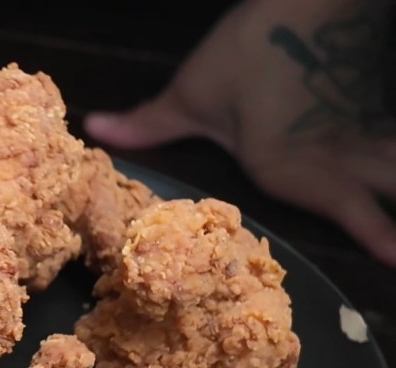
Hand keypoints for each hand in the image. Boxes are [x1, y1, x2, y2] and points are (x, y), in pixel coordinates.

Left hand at [83, 0, 395, 266]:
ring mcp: (354, 126)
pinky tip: (394, 165)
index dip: (374, 233)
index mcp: (286, 163)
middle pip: (375, 189)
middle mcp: (328, 154)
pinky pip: (386, 138)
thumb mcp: (193, 90)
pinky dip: (393, 152)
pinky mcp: (367, 101)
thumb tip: (92, 128)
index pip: (329, 205)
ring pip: (390, 163)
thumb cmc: (252, 45)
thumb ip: (149, 122)